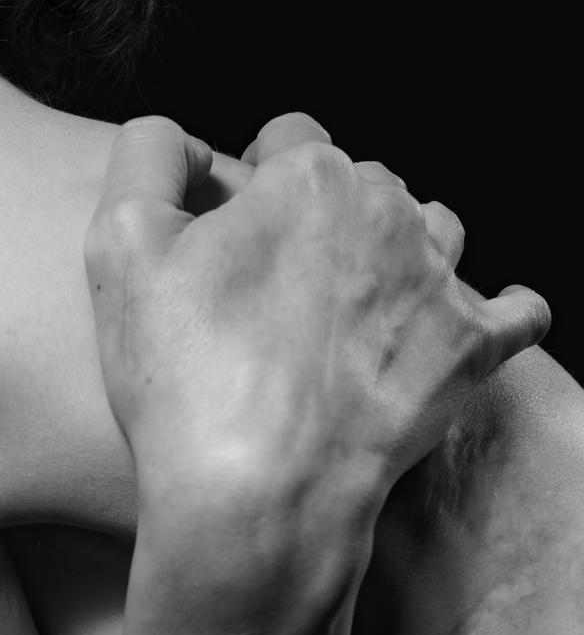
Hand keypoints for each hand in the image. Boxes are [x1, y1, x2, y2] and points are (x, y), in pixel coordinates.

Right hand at [84, 112, 549, 533]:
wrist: (258, 495)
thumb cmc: (184, 379)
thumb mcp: (120, 245)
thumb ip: (149, 156)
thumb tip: (191, 145)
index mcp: (308, 177)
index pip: (289, 139)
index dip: (257, 180)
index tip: (239, 232)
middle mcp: (389, 213)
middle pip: (361, 185)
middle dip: (326, 219)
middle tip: (282, 288)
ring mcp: (438, 283)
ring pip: (431, 232)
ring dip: (399, 253)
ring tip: (354, 308)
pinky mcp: (469, 352)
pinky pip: (514, 312)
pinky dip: (497, 312)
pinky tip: (462, 324)